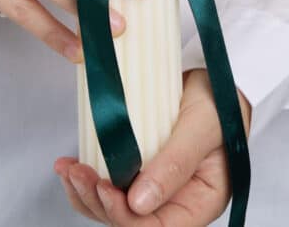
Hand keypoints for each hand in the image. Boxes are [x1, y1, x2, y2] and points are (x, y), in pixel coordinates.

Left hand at [54, 68, 250, 225]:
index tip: (104, 188)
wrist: (219, 76)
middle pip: (131, 221)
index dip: (125, 217)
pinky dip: (89, 176)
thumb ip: (174, 165)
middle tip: (77, 173)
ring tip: (68, 169)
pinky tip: (72, 164)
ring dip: (87, 192)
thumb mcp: (201, 129)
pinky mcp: (141, 167)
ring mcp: (157, 185)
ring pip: (115, 206)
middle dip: (99, 202)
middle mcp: (176, 200)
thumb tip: (139, 203)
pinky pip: (112, 182)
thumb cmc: (220, 100)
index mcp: (199, 202)